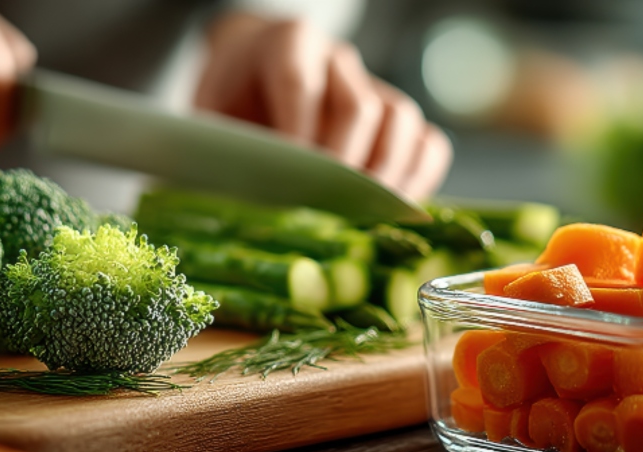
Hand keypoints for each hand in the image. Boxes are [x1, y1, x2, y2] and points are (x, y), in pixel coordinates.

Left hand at [195, 12, 451, 200]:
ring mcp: (374, 86)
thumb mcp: (214, 117)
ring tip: (363, 215)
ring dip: (387, 174)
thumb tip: (240, 204)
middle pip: (359, 106)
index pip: (299, 83)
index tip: (291, 181)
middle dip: (344, 164)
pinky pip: (428, 142)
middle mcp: (337, 61)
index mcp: (288, 44)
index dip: (297, 134)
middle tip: (326, 208)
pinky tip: (394, 208)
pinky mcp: (397, 118)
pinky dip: (419, 176)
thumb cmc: (234, 104)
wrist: (256, 78)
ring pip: (402, 121)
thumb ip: (227, 149)